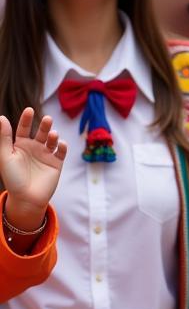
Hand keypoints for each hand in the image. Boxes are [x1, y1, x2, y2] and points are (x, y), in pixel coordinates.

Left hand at [0, 109, 66, 227]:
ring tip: (53, 135)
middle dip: (44, 125)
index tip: (29, 110)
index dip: (26, 119)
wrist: (26, 198)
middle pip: (40, 132)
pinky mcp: (57, 163)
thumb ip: (4, 138)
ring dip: (53, 135)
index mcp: (20, 145)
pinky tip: (61, 145)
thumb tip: (2, 118)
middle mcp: (34, 148)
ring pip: (52, 140)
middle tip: (47, 119)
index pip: (23, 128)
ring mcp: (46, 155)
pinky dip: (63, 147)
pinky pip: (62, 152)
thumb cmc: (12, 178)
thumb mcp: (5, 156)